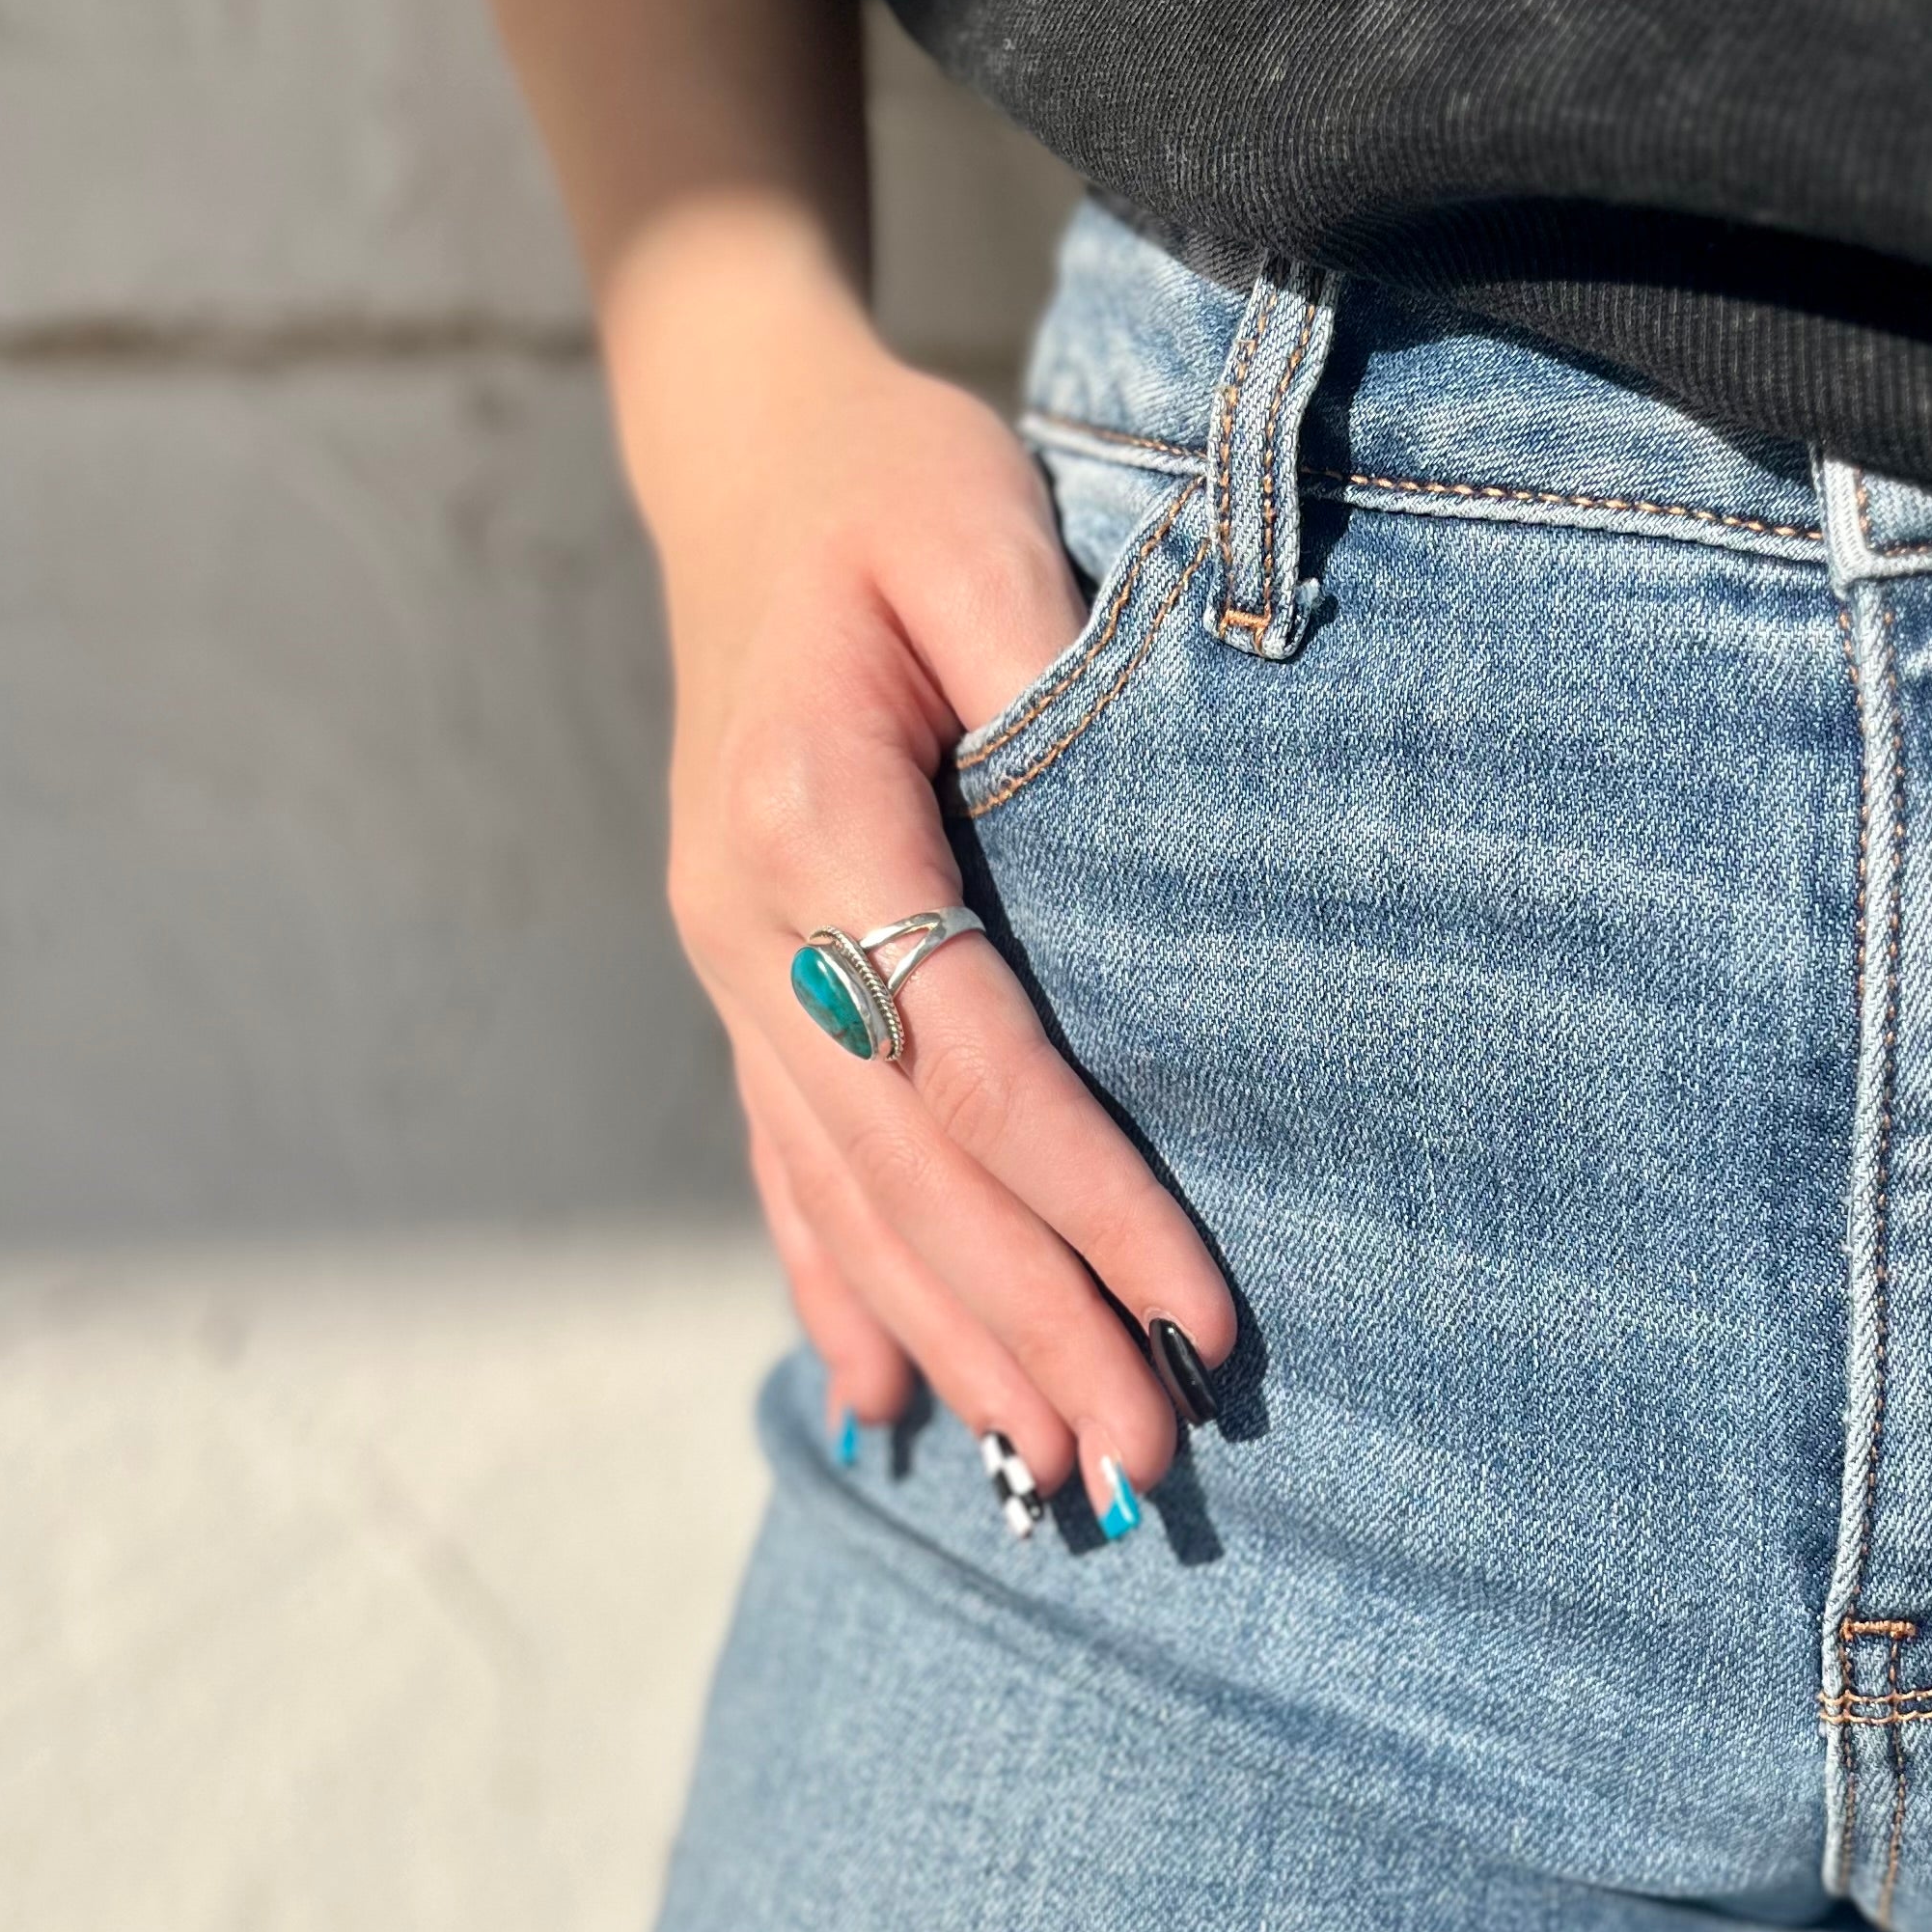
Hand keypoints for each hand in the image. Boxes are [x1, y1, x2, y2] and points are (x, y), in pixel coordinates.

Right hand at [642, 243, 1233, 1524]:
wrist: (743, 456)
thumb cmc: (889, 480)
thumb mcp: (973, 518)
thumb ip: (1040, 657)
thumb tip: (1141, 804)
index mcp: (806, 823)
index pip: (969, 1063)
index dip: (1086, 1203)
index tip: (1201, 1312)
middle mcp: (745, 928)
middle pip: (906, 1175)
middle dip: (1030, 1330)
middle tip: (1139, 1472)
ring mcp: (730, 970)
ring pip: (846, 1199)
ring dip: (953, 1343)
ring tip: (1054, 1474)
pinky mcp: (748, 983)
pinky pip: (790, 1167)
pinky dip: (841, 1291)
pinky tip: (889, 1404)